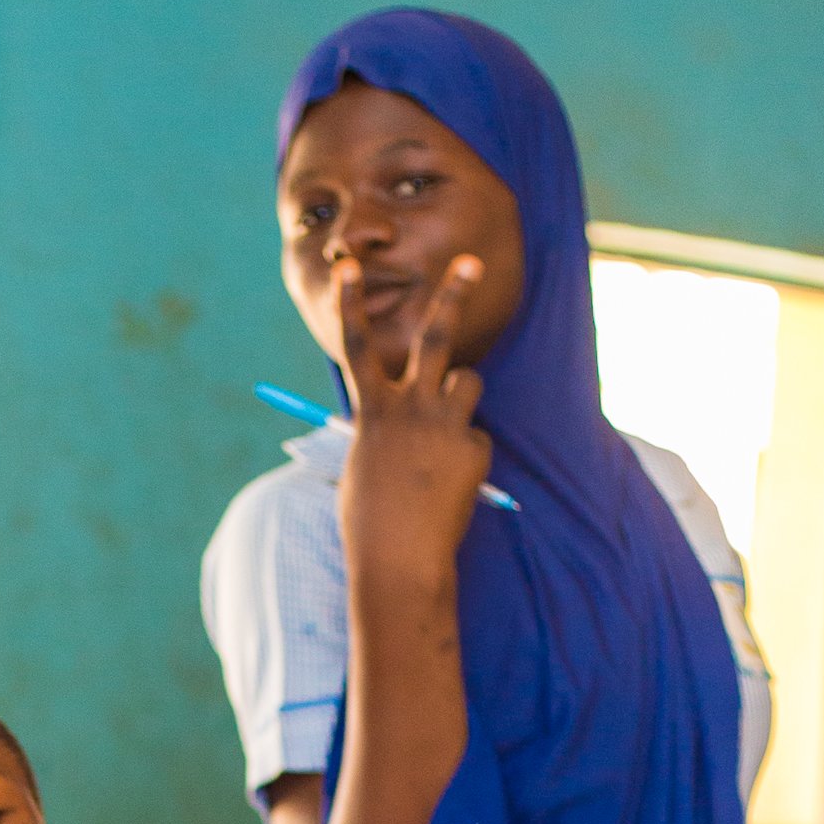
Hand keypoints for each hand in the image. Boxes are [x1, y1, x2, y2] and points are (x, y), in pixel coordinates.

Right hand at [335, 252, 494, 577]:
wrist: (399, 561)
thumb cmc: (369, 522)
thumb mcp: (362, 469)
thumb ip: (379, 432)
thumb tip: (393, 421)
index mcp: (373, 413)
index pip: (356, 347)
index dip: (349, 305)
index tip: (348, 266)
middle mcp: (410, 407)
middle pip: (436, 336)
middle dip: (454, 293)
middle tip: (472, 262)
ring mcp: (444, 425)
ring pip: (468, 382)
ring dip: (460, 400)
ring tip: (444, 438)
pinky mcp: (473, 448)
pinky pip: (475, 438)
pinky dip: (466, 458)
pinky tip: (450, 487)